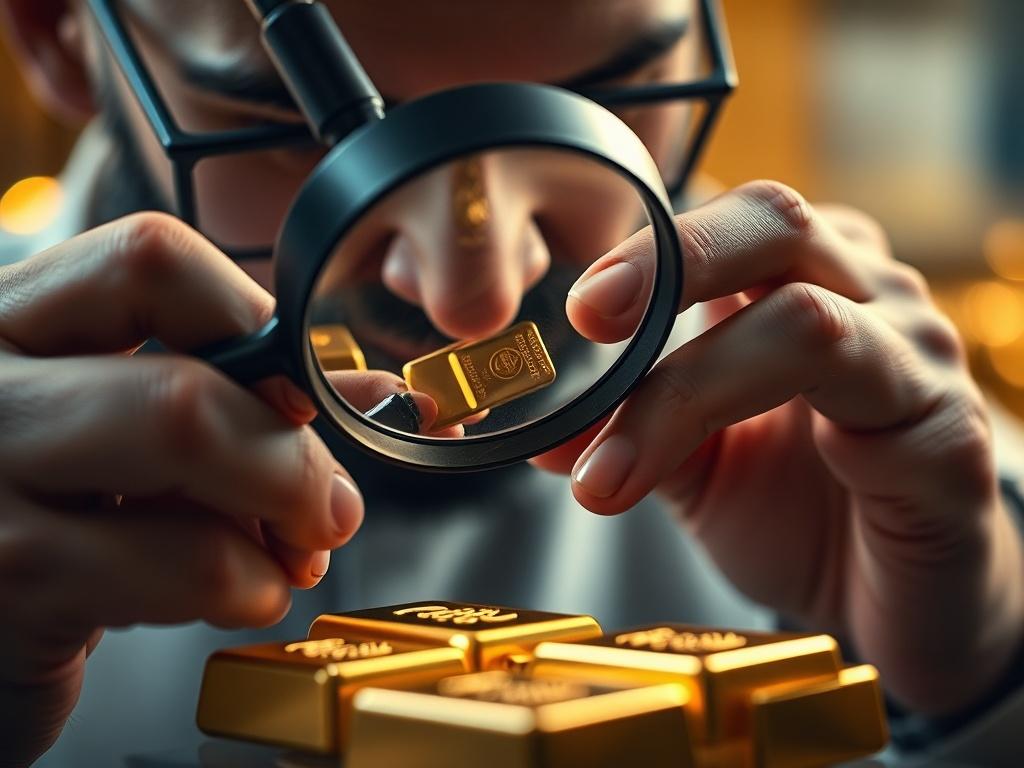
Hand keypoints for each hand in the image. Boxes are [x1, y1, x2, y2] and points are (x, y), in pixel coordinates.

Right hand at [0, 214, 366, 765]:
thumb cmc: (60, 509)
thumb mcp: (125, 423)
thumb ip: (241, 394)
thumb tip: (372, 394)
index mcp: (14, 321)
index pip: (151, 261)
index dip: (255, 319)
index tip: (299, 392)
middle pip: (185, 389)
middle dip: (293, 462)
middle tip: (328, 506)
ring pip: (190, 467)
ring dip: (281, 533)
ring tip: (283, 557)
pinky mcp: (11, 592)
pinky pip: (187, 574)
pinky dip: (251, 589)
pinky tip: (231, 592)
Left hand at [539, 181, 1023, 715]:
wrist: (893, 606)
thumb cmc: (801, 516)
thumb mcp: (699, 469)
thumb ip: (636, 430)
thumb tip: (542, 437)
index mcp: (801, 284)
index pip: (726, 222)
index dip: (647, 247)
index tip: (577, 306)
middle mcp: (866, 300)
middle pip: (778, 223)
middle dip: (671, 258)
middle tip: (589, 313)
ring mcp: (918, 362)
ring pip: (807, 322)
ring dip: (687, 391)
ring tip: (603, 472)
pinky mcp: (953, 444)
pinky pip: (878, 418)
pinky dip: (788, 449)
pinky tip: (741, 491)